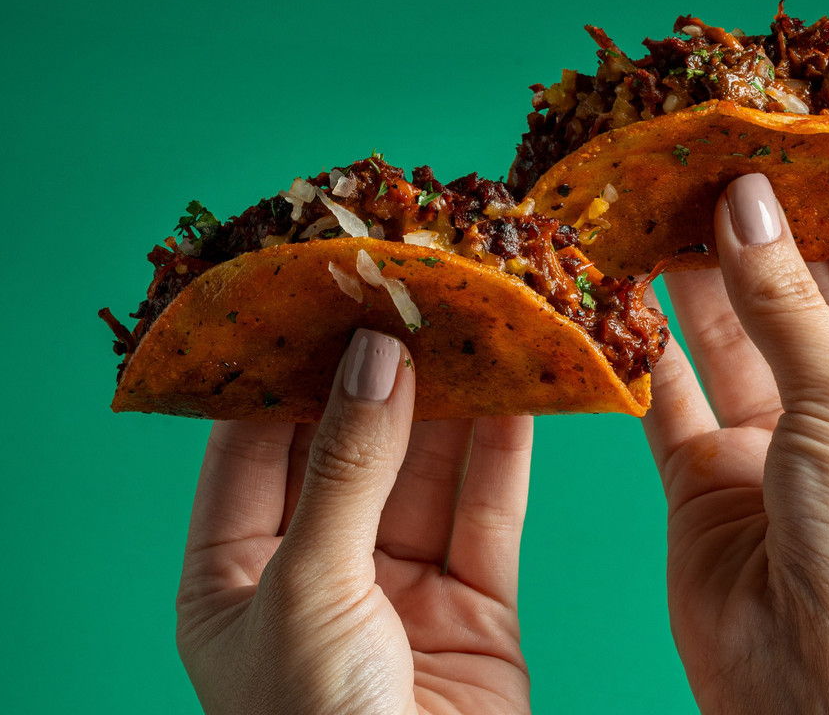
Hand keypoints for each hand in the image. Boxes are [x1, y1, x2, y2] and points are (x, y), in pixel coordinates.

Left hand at [176, 329, 532, 713]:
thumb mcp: (307, 588)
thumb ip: (345, 470)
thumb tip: (375, 356)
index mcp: (234, 579)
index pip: (250, 450)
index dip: (283, 374)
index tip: (314, 300)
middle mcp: (315, 576)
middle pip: (347, 454)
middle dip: (377, 379)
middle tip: (404, 300)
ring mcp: (398, 591)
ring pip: (424, 476)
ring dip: (450, 405)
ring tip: (466, 328)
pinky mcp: (474, 609)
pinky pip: (487, 515)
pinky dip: (503, 457)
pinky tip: (515, 396)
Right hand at [644, 173, 828, 713]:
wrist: (810, 694)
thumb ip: (788, 304)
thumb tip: (747, 203)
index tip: (794, 146)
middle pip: (799, 300)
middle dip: (756, 237)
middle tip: (705, 165)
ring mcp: (774, 446)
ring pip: (728, 340)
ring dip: (694, 281)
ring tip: (657, 208)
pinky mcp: (705, 477)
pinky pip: (672, 396)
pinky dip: (646, 348)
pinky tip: (623, 292)